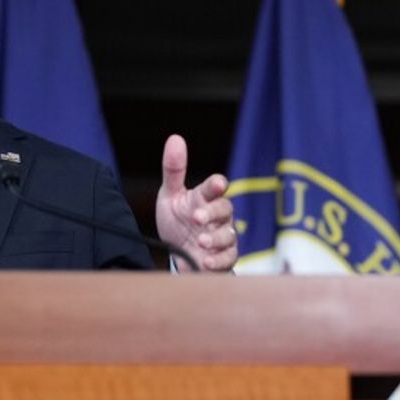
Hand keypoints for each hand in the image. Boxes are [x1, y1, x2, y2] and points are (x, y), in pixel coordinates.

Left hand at [154, 134, 236, 272]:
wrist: (179, 255)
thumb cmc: (177, 220)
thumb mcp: (170, 195)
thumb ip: (173, 170)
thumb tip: (175, 138)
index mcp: (205, 198)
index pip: (215, 187)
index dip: (217, 185)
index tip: (216, 185)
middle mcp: (217, 216)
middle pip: (225, 209)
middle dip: (212, 213)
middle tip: (197, 218)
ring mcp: (222, 237)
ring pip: (228, 234)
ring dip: (215, 238)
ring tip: (201, 242)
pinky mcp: (224, 257)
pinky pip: (228, 258)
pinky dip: (218, 260)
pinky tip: (206, 261)